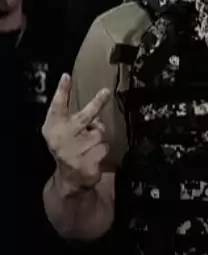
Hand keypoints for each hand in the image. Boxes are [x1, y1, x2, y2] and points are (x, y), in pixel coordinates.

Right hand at [42, 74, 110, 192]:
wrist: (69, 177)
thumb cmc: (68, 146)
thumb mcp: (63, 130)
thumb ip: (74, 117)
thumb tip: (97, 108)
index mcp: (53, 127)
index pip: (57, 106)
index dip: (62, 91)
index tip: (66, 77)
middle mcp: (61, 139)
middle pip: (84, 117)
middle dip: (96, 104)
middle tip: (106, 92)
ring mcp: (73, 153)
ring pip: (99, 134)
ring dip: (99, 138)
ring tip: (89, 146)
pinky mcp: (86, 164)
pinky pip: (104, 148)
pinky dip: (102, 151)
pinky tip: (92, 157)